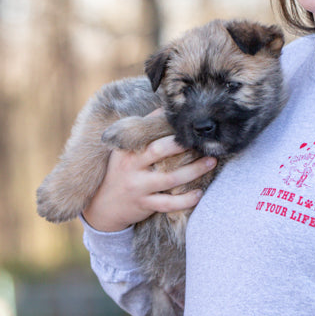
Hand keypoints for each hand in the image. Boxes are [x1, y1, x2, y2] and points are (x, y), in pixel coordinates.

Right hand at [82, 128, 216, 231]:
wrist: (103, 206)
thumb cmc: (120, 172)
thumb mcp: (123, 151)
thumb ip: (142, 132)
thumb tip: (164, 109)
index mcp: (127, 150)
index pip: (147, 134)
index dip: (166, 128)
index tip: (186, 124)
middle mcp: (131, 167)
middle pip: (159, 152)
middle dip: (182, 146)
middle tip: (202, 141)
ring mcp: (138, 187)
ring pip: (170, 179)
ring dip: (193, 171)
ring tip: (211, 162)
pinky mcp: (145, 205)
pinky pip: (168, 204)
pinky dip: (185, 200)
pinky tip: (199, 194)